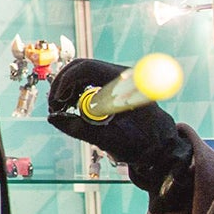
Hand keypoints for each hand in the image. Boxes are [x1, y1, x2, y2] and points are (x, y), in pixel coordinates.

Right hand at [48, 58, 191, 196]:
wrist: (160, 145)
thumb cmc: (141, 143)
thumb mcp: (106, 139)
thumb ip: (77, 128)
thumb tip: (53, 118)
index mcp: (123, 84)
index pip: (87, 68)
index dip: (65, 82)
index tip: (56, 101)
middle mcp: (120, 76)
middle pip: (81, 67)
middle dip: (62, 84)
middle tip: (54, 106)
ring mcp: (117, 80)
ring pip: (82, 74)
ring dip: (68, 89)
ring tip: (61, 110)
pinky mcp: (114, 86)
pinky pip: (89, 81)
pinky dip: (76, 92)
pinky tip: (72, 107)